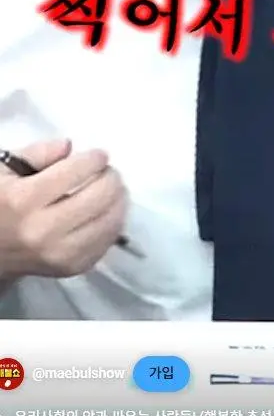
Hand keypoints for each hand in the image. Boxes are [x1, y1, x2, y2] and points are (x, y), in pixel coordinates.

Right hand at [0, 139, 127, 278]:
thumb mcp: (5, 171)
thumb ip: (38, 153)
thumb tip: (69, 146)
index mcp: (23, 200)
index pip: (73, 173)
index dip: (94, 159)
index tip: (99, 155)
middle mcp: (42, 230)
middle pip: (98, 198)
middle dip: (111, 178)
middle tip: (109, 171)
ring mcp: (58, 254)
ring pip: (108, 222)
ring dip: (120, 200)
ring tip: (116, 189)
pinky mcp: (69, 268)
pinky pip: (105, 244)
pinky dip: (114, 224)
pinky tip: (111, 212)